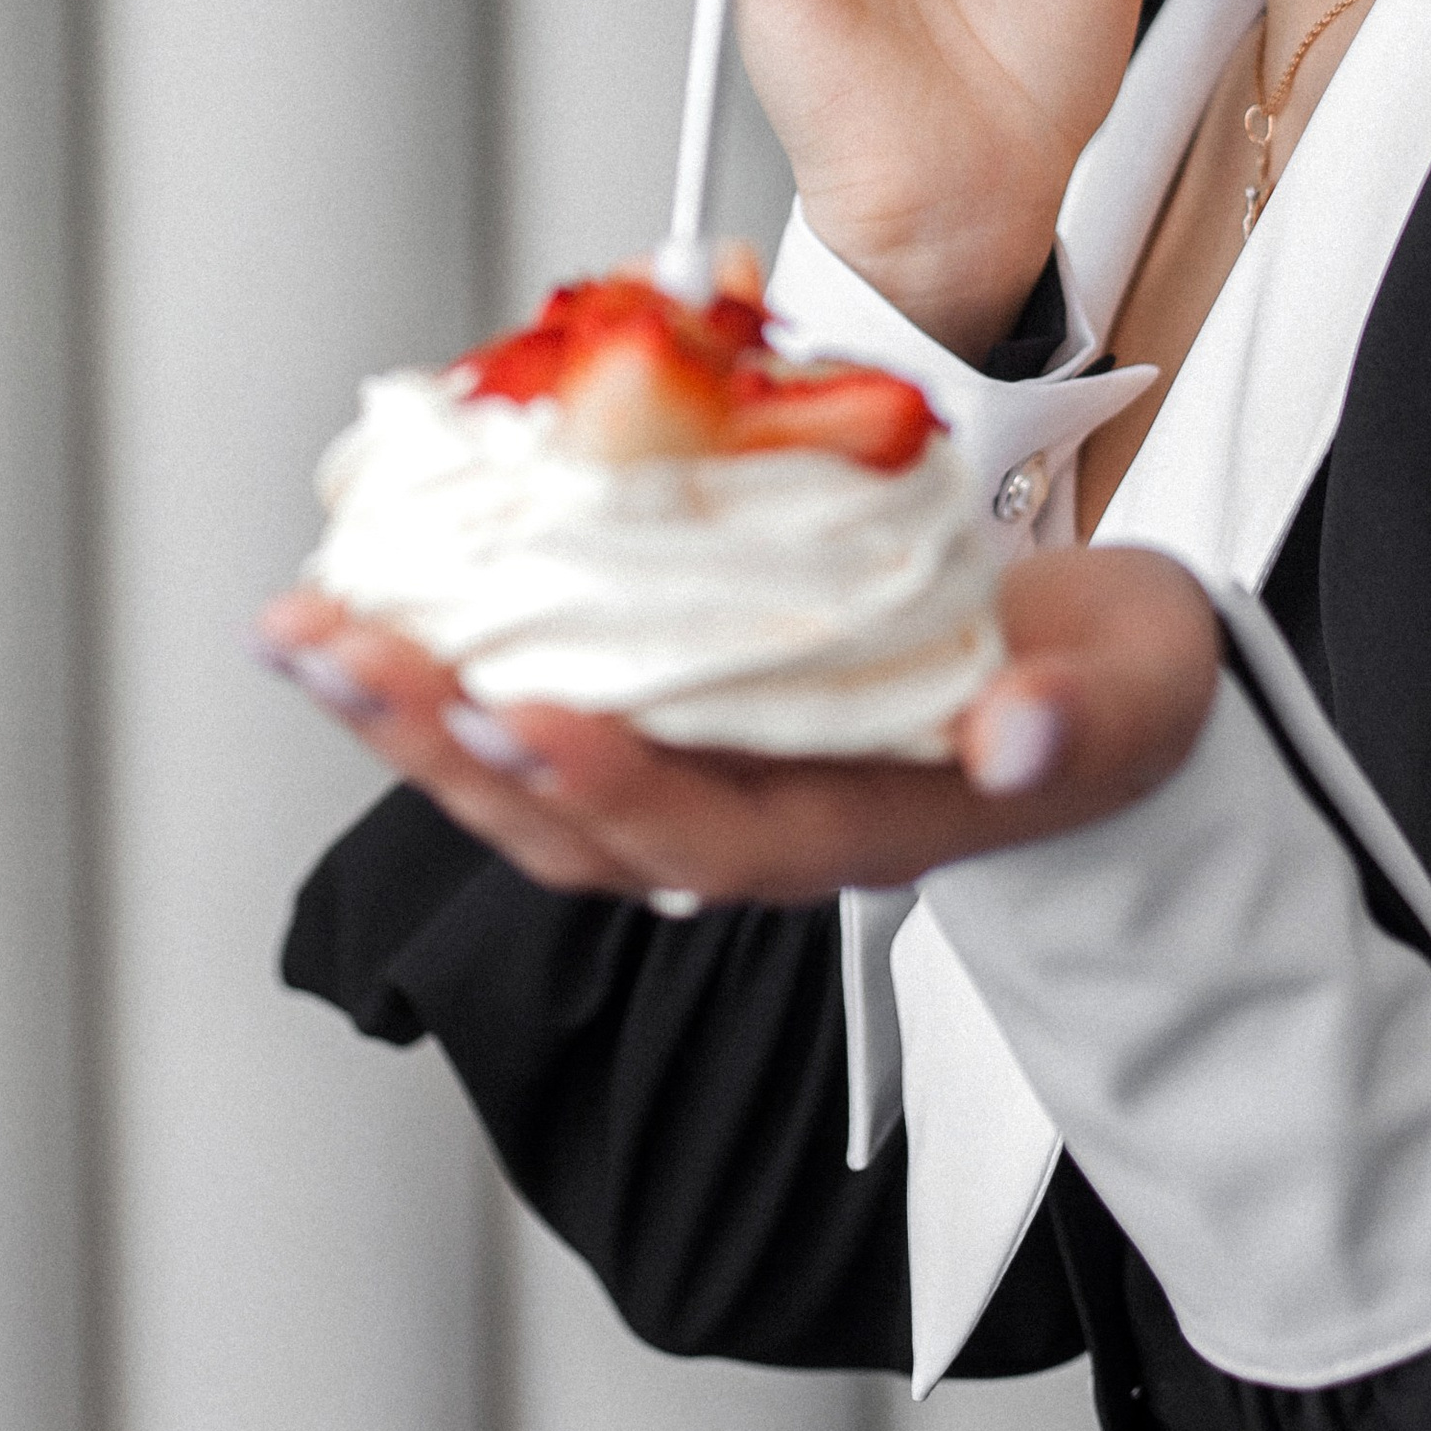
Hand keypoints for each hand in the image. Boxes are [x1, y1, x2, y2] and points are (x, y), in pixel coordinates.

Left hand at [257, 547, 1219, 901]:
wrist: (1102, 695)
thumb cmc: (1104, 689)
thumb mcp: (1126, 695)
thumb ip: (1081, 717)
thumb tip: (1023, 737)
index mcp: (854, 824)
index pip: (704, 827)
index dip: (603, 778)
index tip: (513, 710)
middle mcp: (755, 820)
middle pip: (570, 815)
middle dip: (437, 739)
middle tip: (329, 645)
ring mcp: (706, 775)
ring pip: (529, 776)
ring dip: (407, 712)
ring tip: (304, 634)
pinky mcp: (679, 718)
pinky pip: (544, 707)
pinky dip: (451, 663)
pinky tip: (377, 603)